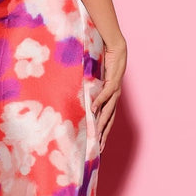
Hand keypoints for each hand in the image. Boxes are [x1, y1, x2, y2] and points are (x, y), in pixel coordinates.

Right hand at [93, 35, 126, 149]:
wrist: (116, 46)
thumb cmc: (106, 61)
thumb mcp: (96, 78)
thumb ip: (89, 88)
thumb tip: (78, 96)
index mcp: (111, 97)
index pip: (107, 118)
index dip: (103, 132)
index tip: (98, 145)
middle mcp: (115, 96)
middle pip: (110, 119)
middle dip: (104, 134)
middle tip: (99, 148)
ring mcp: (115, 89)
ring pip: (109, 110)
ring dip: (102, 122)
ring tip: (97, 133)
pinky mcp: (114, 80)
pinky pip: (106, 93)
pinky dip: (100, 101)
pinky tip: (93, 109)